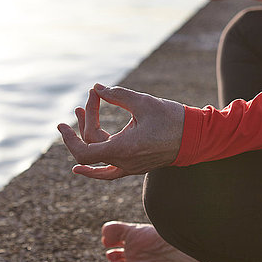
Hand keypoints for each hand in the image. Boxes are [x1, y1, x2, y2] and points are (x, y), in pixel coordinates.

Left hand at [57, 84, 183, 179]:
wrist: (196, 137)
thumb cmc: (172, 119)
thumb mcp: (143, 102)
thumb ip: (117, 94)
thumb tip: (97, 88)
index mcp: (123, 148)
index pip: (84, 151)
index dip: (69, 137)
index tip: (65, 119)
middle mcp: (124, 162)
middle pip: (92, 143)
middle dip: (87, 117)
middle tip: (93, 95)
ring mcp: (129, 167)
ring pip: (99, 155)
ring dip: (88, 134)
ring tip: (84, 109)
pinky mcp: (134, 166)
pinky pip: (108, 172)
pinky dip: (93, 170)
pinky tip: (79, 167)